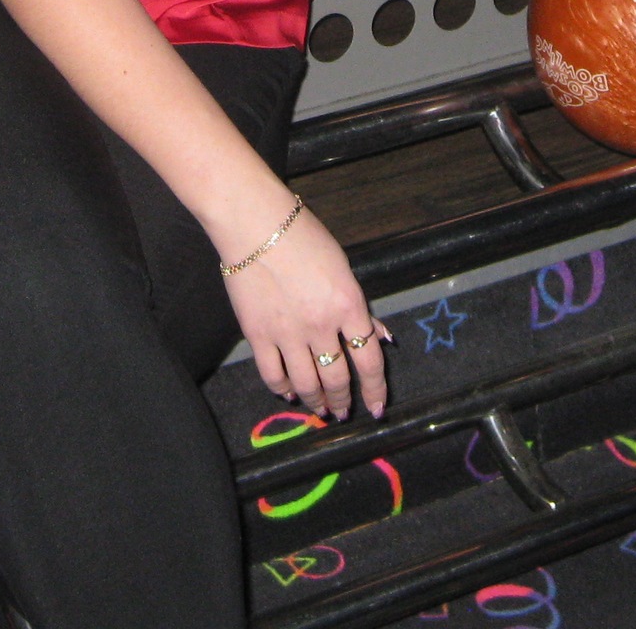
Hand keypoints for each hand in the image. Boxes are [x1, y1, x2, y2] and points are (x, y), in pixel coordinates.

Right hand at [222, 203, 390, 420]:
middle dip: (343, 400)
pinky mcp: (258, 335)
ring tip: (320, 409)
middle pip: (338, 378)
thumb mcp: (342, 268)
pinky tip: (288, 392)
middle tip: (343, 411)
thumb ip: (359, 308)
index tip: (377, 407)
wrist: (255, 224)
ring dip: (316, 402)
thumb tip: (380, 337)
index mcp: (348, 305)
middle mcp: (322, 326)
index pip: (369, 360)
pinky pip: (273, 374)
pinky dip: (282, 389)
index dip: (376, 390)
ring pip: (307, 384)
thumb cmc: (303, 236)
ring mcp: (288, 333)